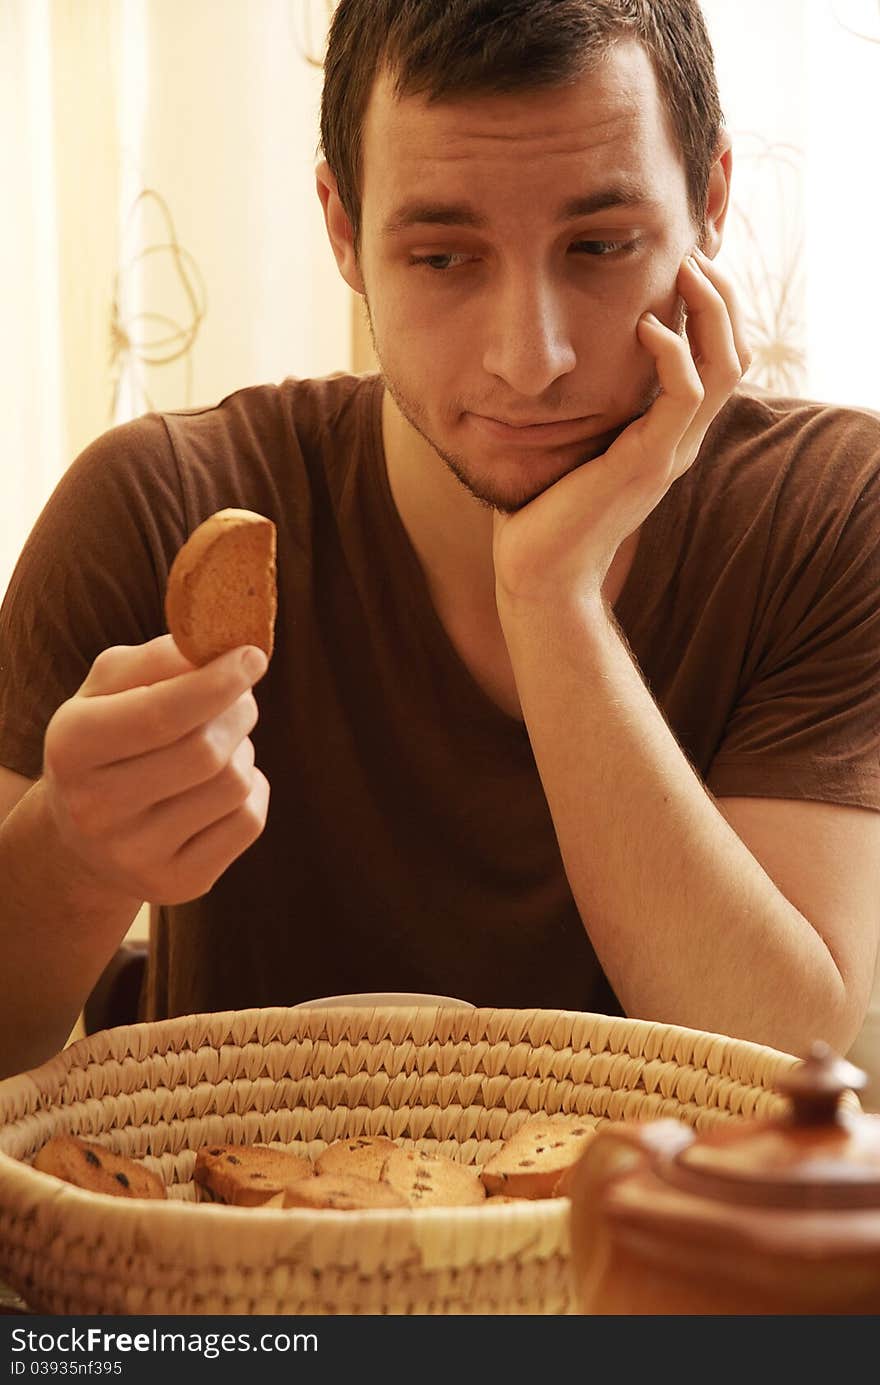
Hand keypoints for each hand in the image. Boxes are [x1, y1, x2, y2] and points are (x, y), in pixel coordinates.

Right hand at [42, 635, 269, 904]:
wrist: (86, 832)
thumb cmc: (110, 734)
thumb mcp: (112, 686)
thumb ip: (161, 657)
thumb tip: (223, 650)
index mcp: (71, 747)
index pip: (160, 715)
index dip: (217, 682)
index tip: (252, 656)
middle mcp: (94, 809)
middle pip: (206, 751)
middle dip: (239, 711)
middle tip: (240, 697)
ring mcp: (134, 856)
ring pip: (234, 785)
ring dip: (244, 751)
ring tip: (221, 745)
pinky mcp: (176, 886)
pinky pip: (249, 822)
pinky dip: (253, 791)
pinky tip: (222, 786)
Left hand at [492, 249, 751, 606]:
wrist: (538, 573)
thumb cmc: (541, 512)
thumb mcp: (564, 442)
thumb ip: (576, 404)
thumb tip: (545, 360)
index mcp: (666, 435)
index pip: (715, 359)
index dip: (711, 309)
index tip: (683, 264)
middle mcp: (680, 441)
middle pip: (734, 353)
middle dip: (722, 297)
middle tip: (693, 252)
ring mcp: (671, 452)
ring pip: (725, 367)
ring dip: (711, 311)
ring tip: (685, 269)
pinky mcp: (650, 463)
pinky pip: (685, 395)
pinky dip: (674, 353)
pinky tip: (645, 326)